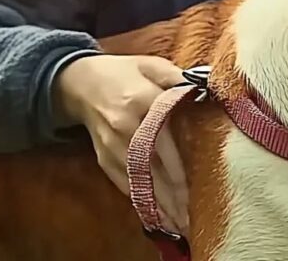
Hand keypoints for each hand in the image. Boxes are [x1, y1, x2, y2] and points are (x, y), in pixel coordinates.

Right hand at [53, 54, 188, 233]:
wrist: (82, 82)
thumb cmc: (124, 73)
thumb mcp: (151, 64)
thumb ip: (177, 77)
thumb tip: (206, 88)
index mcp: (141, 100)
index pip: (163, 142)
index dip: (177, 170)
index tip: (192, 189)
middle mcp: (125, 126)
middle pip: (151, 167)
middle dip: (170, 195)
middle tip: (189, 217)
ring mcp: (111, 144)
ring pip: (137, 180)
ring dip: (156, 203)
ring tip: (177, 223)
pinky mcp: (103, 156)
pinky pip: (122, 182)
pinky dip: (138, 199)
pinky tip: (154, 213)